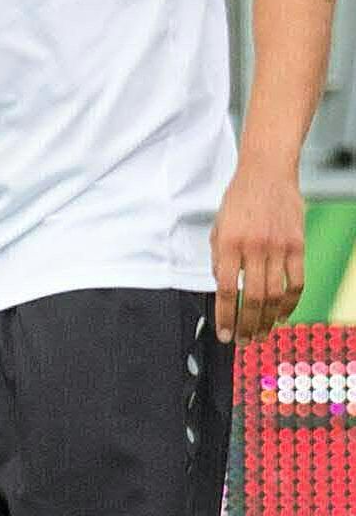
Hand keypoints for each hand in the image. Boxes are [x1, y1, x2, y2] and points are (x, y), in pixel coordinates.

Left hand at [210, 161, 306, 342]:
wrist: (267, 173)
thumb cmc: (238, 200)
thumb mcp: (218, 226)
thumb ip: (219, 257)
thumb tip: (223, 287)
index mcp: (228, 243)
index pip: (226, 289)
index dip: (226, 316)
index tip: (225, 335)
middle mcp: (253, 247)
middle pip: (252, 298)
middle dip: (247, 325)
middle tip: (243, 341)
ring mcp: (278, 247)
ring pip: (274, 294)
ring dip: (267, 320)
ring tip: (261, 335)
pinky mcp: (297, 246)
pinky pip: (296, 282)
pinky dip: (290, 303)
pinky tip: (282, 315)